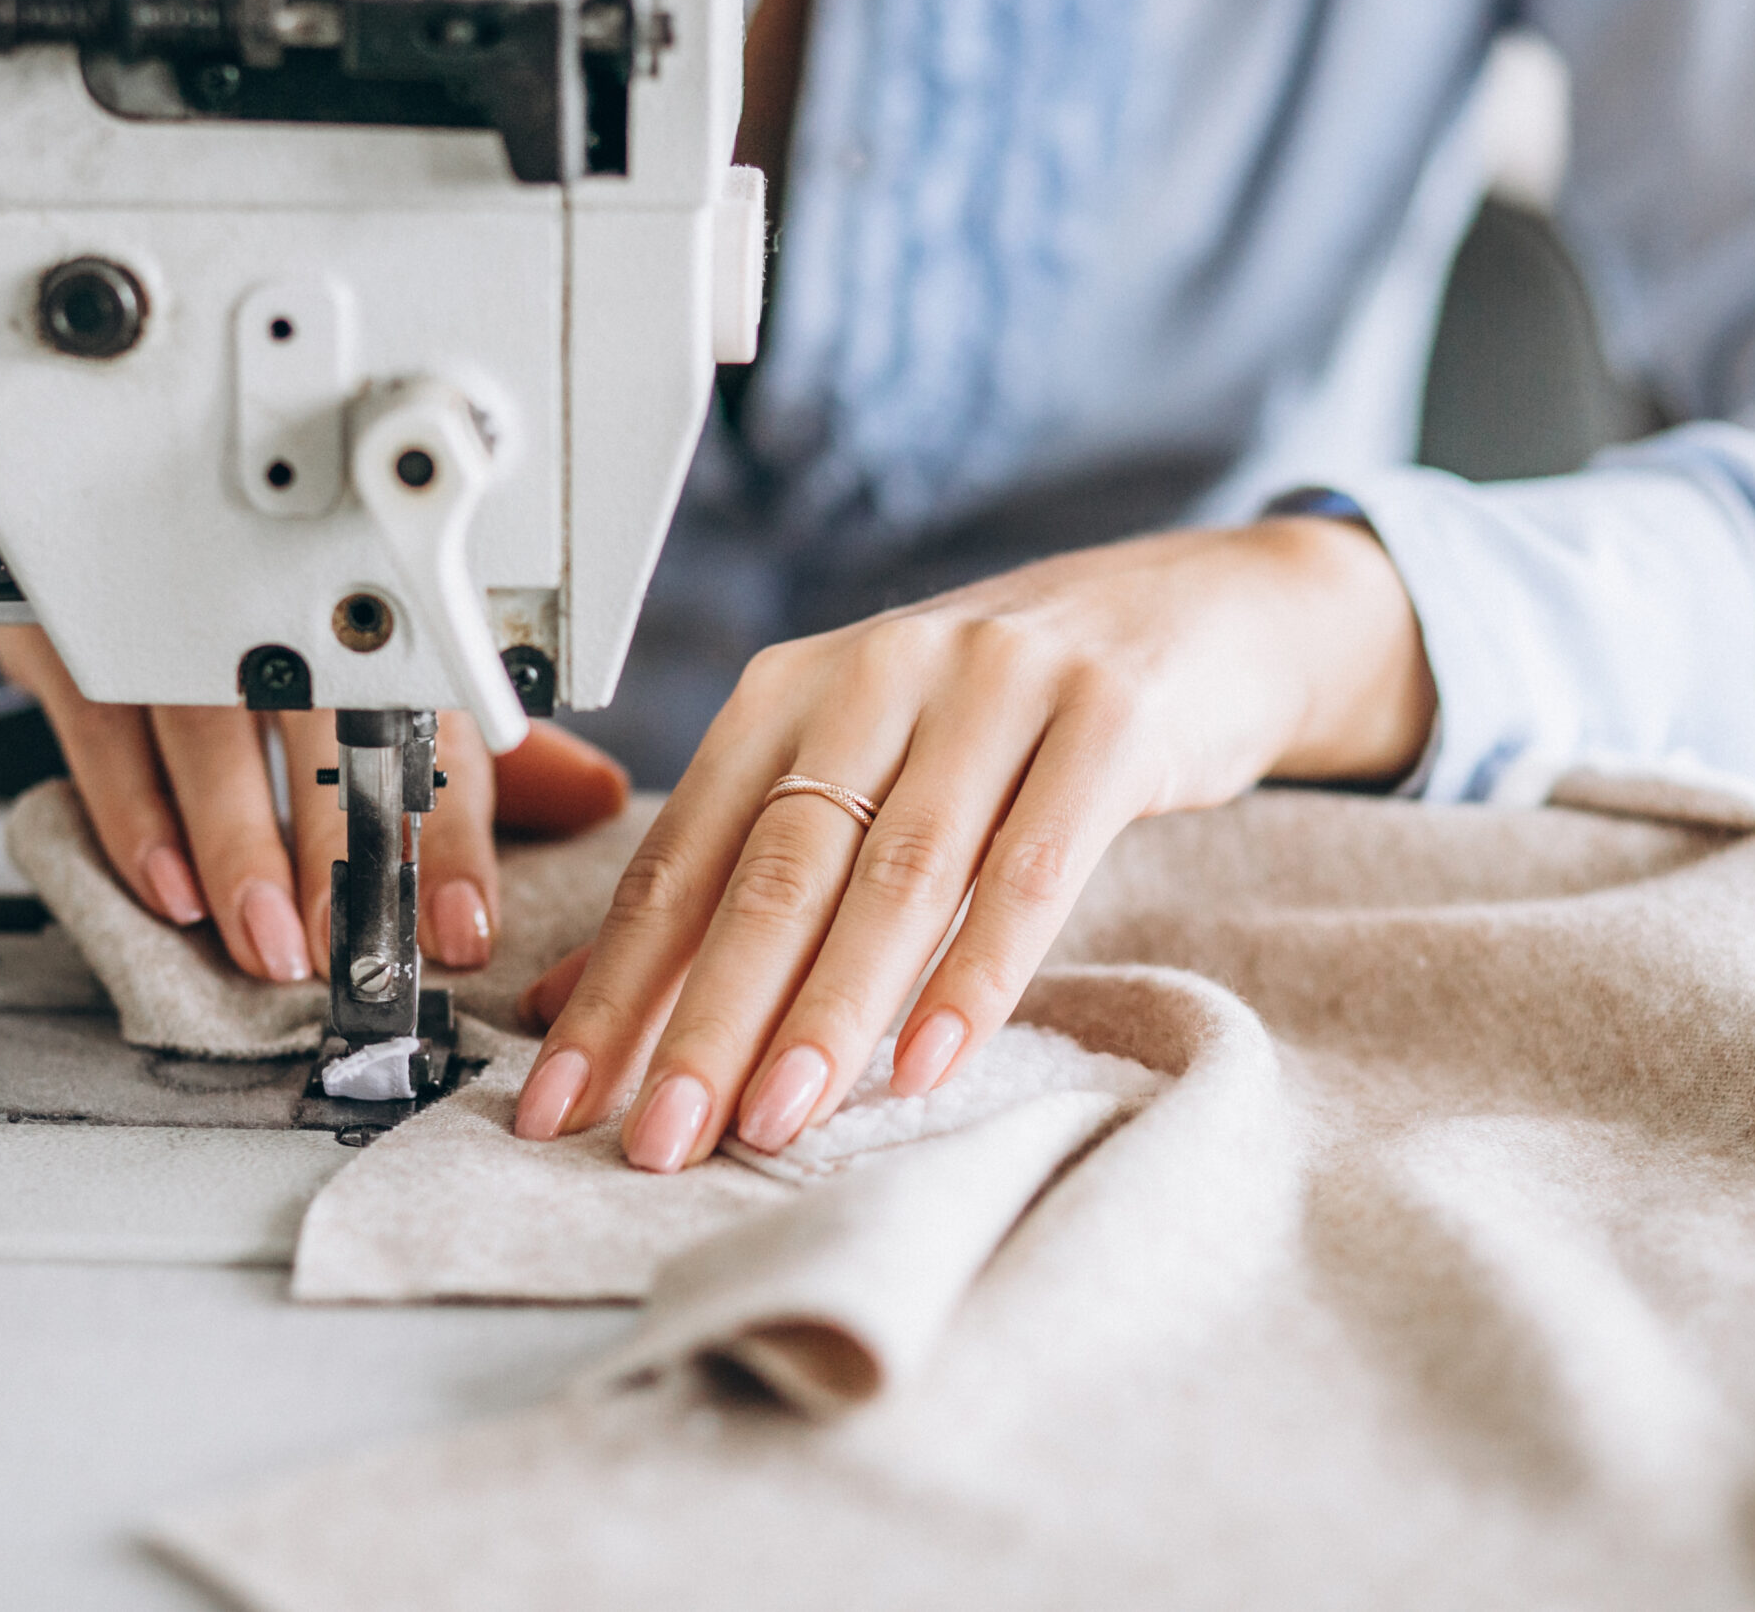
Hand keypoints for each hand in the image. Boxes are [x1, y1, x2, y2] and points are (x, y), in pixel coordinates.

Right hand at [0, 626, 629, 980]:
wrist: (110, 506)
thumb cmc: (271, 616)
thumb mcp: (382, 672)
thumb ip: (487, 751)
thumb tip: (600, 799)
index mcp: (373, 625)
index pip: (431, 731)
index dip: (450, 836)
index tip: (464, 926)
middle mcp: (281, 611)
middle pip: (324, 725)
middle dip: (343, 849)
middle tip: (351, 948)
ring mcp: (173, 614)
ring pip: (211, 725)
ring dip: (238, 845)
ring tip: (265, 942)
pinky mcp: (77, 626)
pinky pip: (104, 722)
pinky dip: (134, 814)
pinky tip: (168, 891)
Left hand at [508, 517, 1434, 1167]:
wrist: (1193, 616)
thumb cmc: (1000, 718)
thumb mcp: (858, 772)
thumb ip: (735, 880)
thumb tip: (576, 1005)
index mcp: (790, 691)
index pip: (681, 858)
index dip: (614, 986)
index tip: (561, 1102)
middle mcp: (878, 674)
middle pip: (775, 872)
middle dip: (706, 1019)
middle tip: (662, 1137)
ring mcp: (996, 686)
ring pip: (895, 875)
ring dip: (830, 1012)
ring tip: (777, 1120)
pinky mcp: (1106, 718)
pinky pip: (1031, 866)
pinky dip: (975, 973)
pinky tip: (930, 1060)